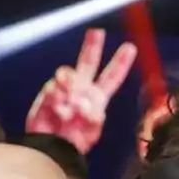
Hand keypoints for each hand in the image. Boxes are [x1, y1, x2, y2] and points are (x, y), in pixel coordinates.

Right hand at [26, 28, 135, 153]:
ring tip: (68, 104)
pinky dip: (56, 98)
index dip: (121, 63)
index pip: (112, 77)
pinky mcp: (48, 92)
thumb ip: (93, 116)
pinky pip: (53, 87)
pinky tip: (58, 110)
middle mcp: (82, 88)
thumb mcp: (92, 131)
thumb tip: (81, 101)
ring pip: (68, 73)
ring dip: (69, 84)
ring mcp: (64, 88)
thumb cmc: (76, 139)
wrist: (52, 146)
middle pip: (88, 62)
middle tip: (97, 32)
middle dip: (92, 46)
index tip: (130, 48)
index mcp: (98, 97)